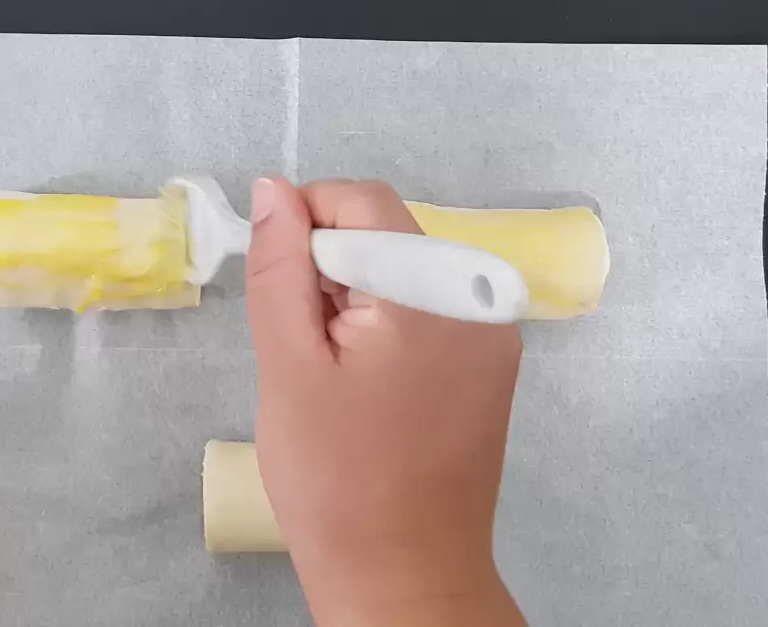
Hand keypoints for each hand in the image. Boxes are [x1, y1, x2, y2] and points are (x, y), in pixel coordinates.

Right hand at [246, 177, 525, 626]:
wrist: (403, 577)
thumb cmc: (336, 478)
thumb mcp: (288, 363)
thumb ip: (280, 267)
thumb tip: (273, 189)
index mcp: (435, 291)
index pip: (364, 202)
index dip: (306, 224)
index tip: (278, 290)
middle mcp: (481, 300)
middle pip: (389, 234)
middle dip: (331, 270)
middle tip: (302, 347)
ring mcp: (493, 337)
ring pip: (406, 273)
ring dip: (356, 301)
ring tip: (331, 375)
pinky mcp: (490, 370)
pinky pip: (430, 313)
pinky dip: (387, 329)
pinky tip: (364, 390)